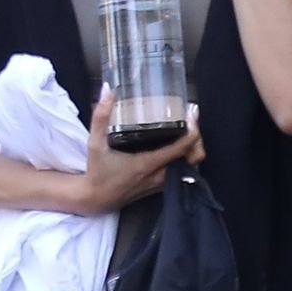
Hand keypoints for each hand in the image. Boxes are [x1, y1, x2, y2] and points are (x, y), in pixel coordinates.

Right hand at [79, 87, 203, 213]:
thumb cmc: (96, 172)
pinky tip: (176, 147)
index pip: (181, 148)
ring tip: (186, 132)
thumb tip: (107, 90)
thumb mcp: (95, 143)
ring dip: (192, 151)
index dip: (192, 130)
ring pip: (189, 167)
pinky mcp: (158, 188)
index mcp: (147, 164)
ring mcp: (160, 184)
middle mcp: (158, 176)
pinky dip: (184, 160)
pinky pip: (180, 173)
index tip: (191, 113)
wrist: (95, 200)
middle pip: (193, 159)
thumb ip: (101, 116)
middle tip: (191, 123)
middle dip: (197, 141)